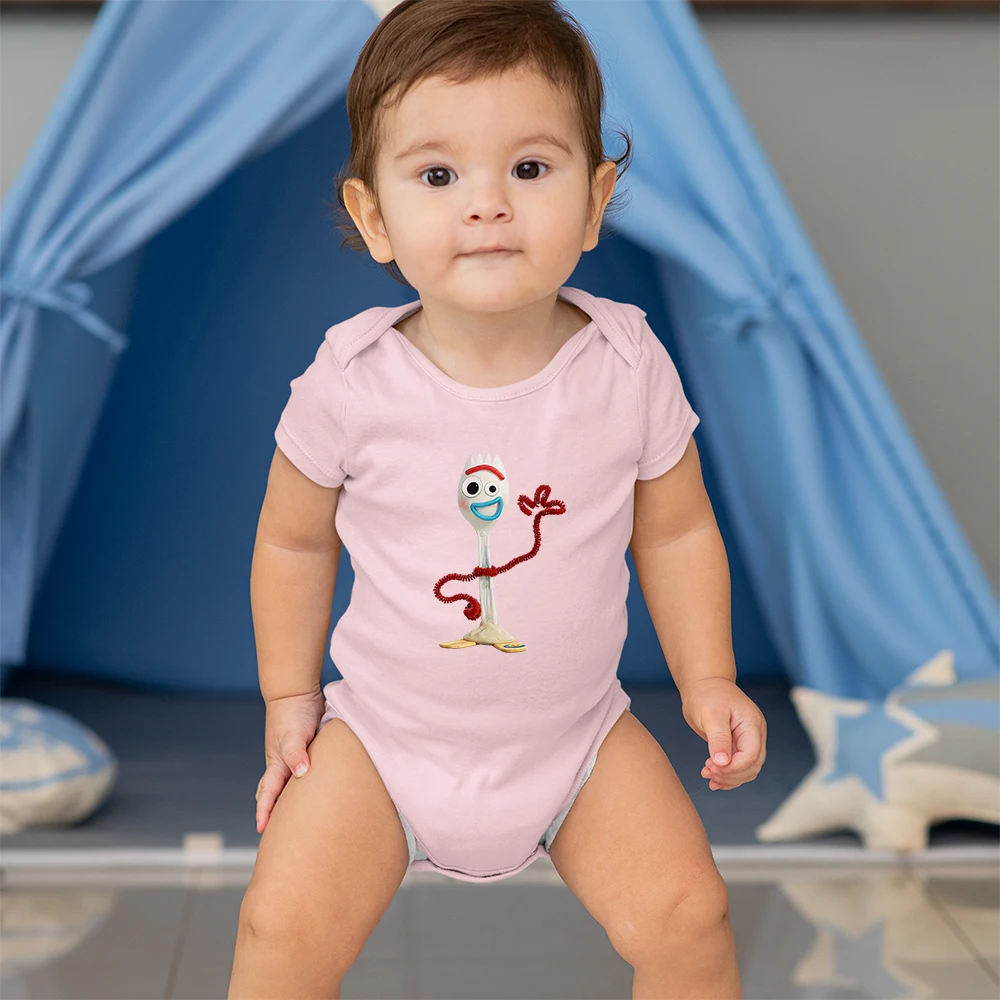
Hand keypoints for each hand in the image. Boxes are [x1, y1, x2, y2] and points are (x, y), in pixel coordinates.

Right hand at [255, 687, 325, 833]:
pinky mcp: (305, 750)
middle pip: (274, 793)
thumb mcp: (293, 733)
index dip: (265, 811)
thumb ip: (296, 753)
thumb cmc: (293, 712)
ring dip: (287, 800)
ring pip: (288, 785)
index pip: (269, 793)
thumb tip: (301, 772)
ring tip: (293, 819)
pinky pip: (302, 772)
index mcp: (277, 763)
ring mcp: (293, 757)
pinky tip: (312, 791)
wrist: (297, 691)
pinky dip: (303, 785)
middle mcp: (283, 763)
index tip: (262, 829)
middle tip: (275, 834)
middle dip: (272, 812)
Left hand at [681, 677, 766, 789]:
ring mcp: (748, 740)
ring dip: (728, 778)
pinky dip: (727, 775)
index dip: (733, 768)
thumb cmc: (706, 694)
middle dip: (730, 775)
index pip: (751, 755)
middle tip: (707, 773)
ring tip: (707, 776)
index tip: (711, 768)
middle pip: (752, 766)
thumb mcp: (711, 714)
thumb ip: (718, 738)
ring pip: (747, 769)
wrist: (703, 684)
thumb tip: (722, 763)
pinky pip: (739, 766)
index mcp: (752, 724)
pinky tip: (713, 779)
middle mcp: (755, 734)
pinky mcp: (738, 744)